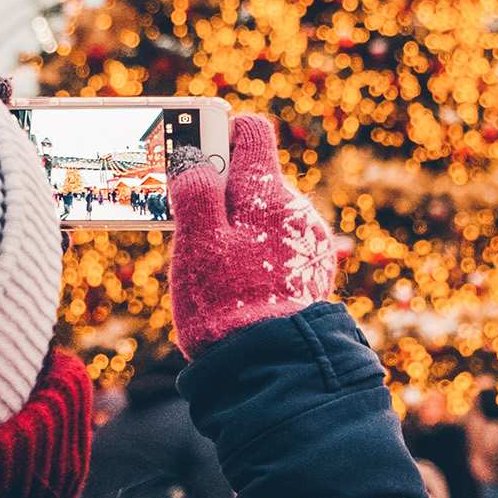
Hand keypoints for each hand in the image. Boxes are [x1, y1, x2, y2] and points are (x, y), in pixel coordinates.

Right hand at [169, 115, 336, 355]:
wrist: (270, 364)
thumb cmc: (227, 301)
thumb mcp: (197, 240)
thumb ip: (196, 191)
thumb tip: (195, 160)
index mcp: (268, 191)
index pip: (251, 132)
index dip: (221, 134)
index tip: (195, 151)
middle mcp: (297, 209)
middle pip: (254, 178)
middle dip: (222, 191)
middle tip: (187, 217)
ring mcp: (308, 243)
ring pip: (264, 215)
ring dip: (237, 226)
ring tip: (208, 260)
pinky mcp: (310, 272)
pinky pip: (276, 245)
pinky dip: (255, 251)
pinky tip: (235, 281)